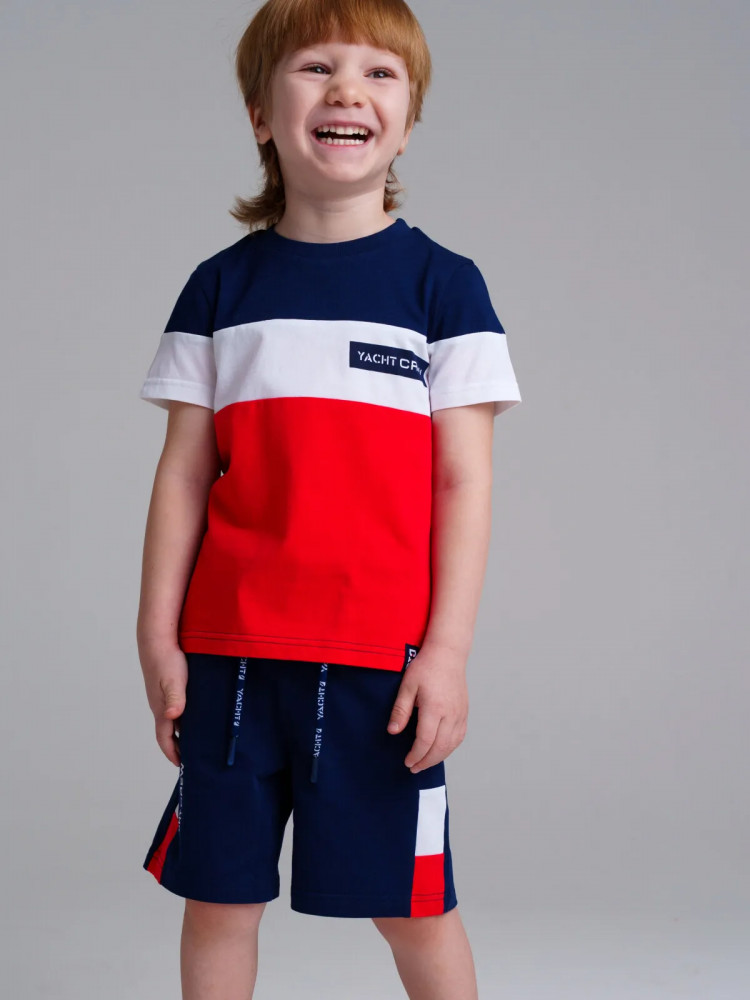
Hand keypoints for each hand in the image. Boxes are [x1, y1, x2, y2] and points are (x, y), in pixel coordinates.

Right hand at [139, 642, 187, 765]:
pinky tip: (196, 713)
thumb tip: (172, 716)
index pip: (164, 738)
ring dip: (182, 732)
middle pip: (168, 733)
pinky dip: (184, 716)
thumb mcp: (174, 680)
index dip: (172, 753)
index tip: (182, 765)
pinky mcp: (167, 687)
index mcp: (160, 708)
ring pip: (172, 720)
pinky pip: (176, 707)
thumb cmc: (166, 660)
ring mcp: (162, 696)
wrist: (157, 639)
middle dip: (178, 746)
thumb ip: (174, 698)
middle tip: (192, 757)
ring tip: (197, 739)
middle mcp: (160, 705)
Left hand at [386, 645, 468, 772]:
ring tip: (425, 762)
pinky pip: (460, 736)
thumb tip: (393, 732)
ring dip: (438, 757)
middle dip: (426, 761)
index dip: (416, 755)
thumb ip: (401, 710)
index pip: (425, 740)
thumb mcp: (407, 686)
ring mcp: (460, 713)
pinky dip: (450, 747)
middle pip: (440, 747)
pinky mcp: (464, 712)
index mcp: (435, 707)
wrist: (448, 653)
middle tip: (414, 768)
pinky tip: (441, 750)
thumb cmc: (426, 666)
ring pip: (452, 744)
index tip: (407, 762)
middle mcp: (450, 713)